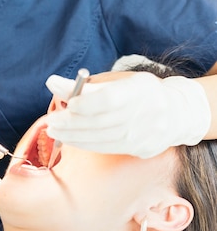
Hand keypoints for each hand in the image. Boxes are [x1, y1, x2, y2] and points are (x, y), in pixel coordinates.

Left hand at [45, 72, 210, 157]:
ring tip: (54, 130)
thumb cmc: (141, 92)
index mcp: (140, 90)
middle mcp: (143, 114)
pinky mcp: (138, 149)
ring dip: (74, 136)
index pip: (109, 99)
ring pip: (101, 138)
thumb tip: (52, 83)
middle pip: (101, 121)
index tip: (68, 104)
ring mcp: (142, 135)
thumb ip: (86, 85)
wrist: (178, 113)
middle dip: (72, 123)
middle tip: (51, 122)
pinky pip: (106, 148)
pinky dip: (85, 144)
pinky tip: (70, 139)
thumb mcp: (120, 82)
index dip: (86, 103)